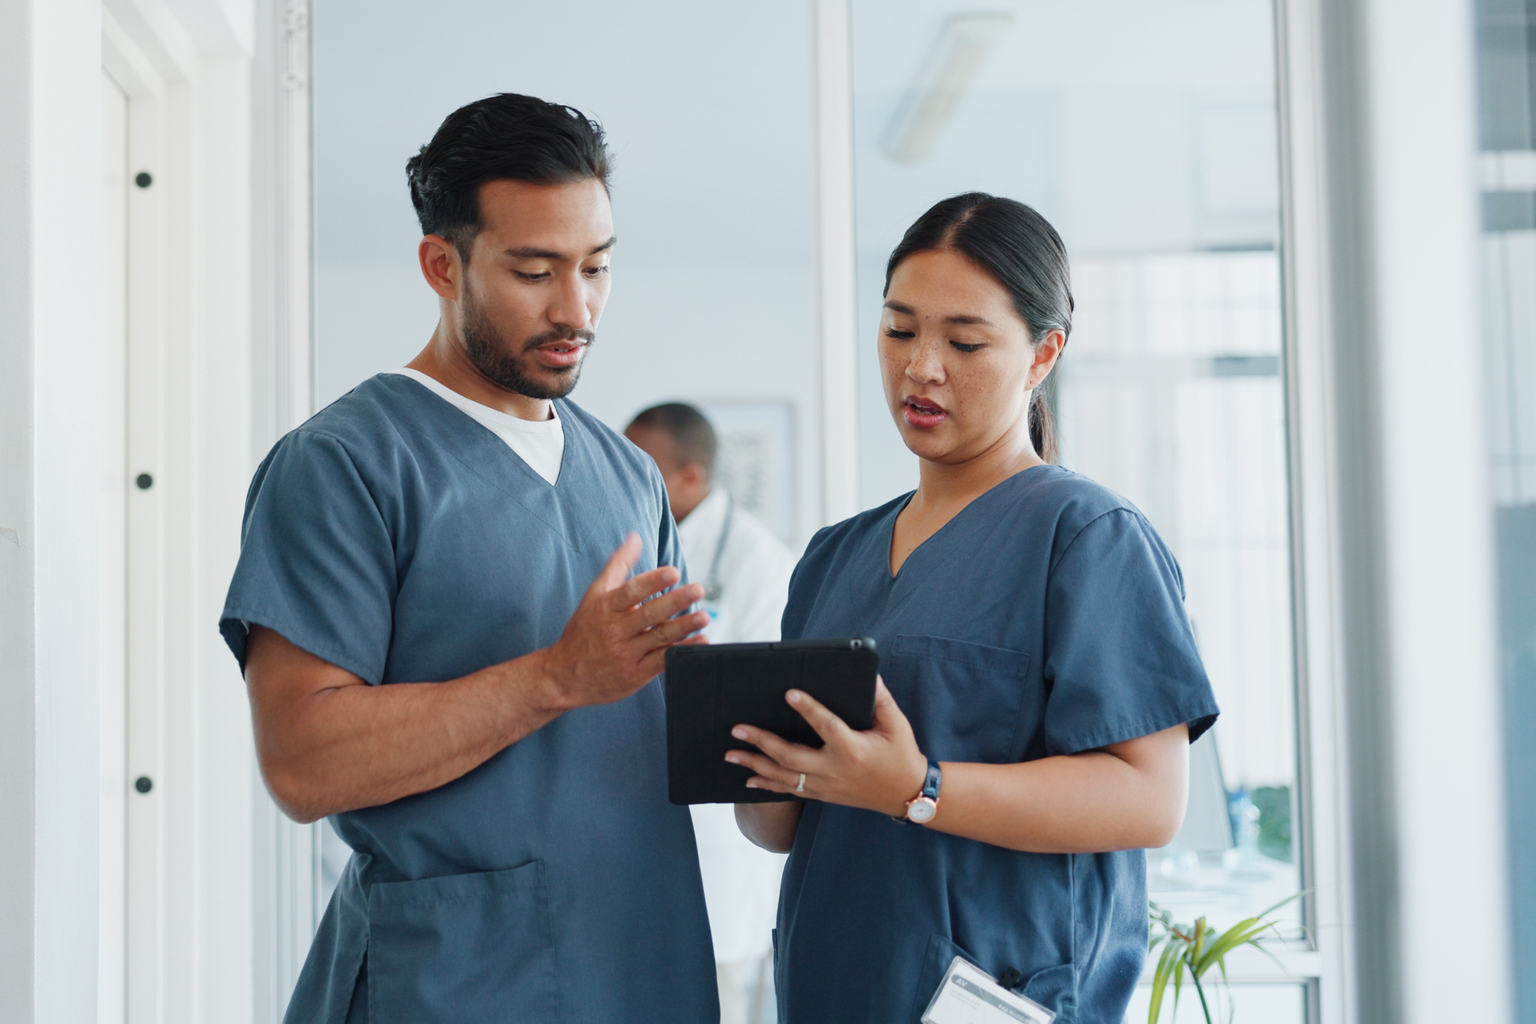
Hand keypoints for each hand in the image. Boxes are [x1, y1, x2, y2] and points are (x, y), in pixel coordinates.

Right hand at [537, 533, 707, 709]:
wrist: (565, 675)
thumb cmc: (584, 630)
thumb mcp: (595, 595)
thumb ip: (618, 565)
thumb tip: (635, 537)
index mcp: (606, 608)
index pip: (631, 591)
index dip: (652, 581)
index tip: (673, 572)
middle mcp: (615, 630)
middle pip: (649, 613)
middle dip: (675, 601)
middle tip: (697, 590)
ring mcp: (625, 653)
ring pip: (659, 637)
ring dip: (684, 627)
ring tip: (704, 616)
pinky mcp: (635, 674)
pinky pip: (662, 661)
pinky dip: (682, 651)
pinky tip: (701, 641)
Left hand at [725, 678, 927, 817]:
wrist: (906, 794)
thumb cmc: (901, 755)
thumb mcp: (897, 725)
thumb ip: (881, 699)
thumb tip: (870, 674)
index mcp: (853, 749)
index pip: (826, 726)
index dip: (808, 709)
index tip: (789, 693)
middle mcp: (835, 769)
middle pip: (791, 757)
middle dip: (762, 742)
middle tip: (738, 729)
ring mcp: (826, 785)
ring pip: (784, 777)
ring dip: (755, 764)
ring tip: (730, 753)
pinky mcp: (823, 795)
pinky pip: (790, 791)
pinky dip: (767, 785)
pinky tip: (748, 778)